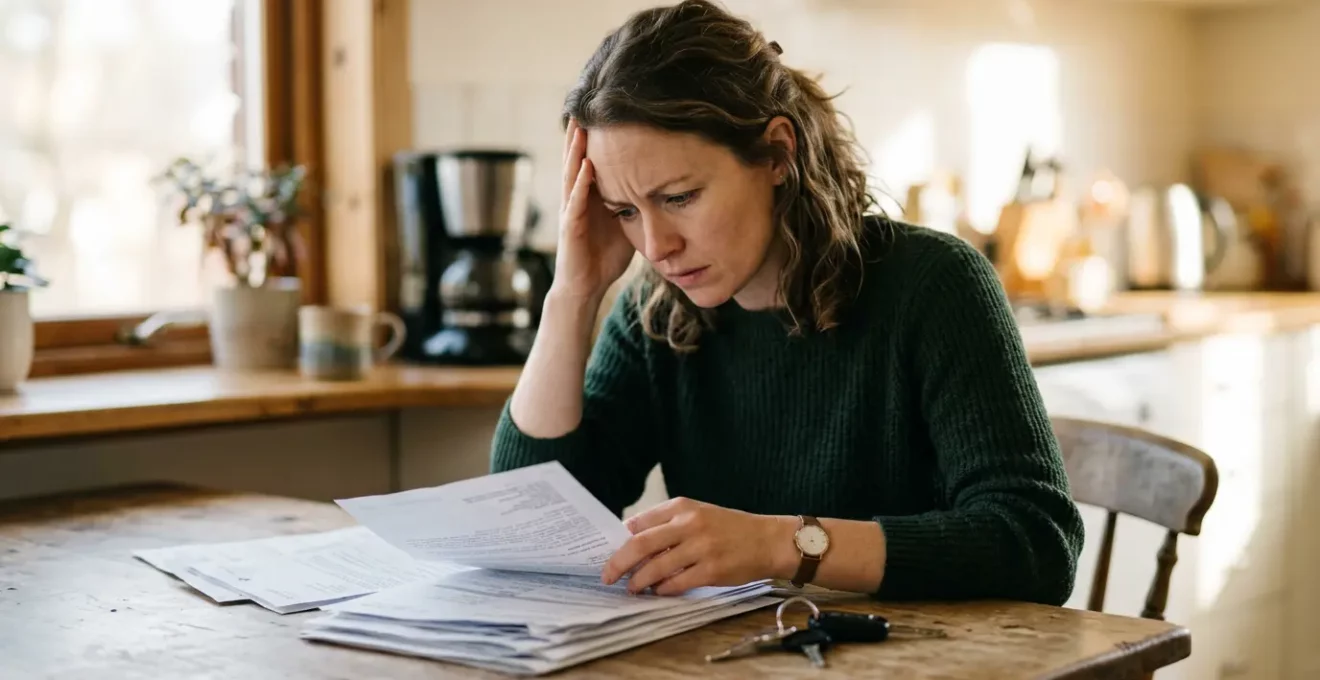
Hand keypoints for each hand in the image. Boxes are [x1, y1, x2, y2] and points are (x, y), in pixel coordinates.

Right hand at [552, 118, 635, 302]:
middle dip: (581, 133)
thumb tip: (663, 188)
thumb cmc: (604, 257)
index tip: (605, 111)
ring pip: (572, 174)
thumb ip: (636, 203)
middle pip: (577, 159)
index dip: (596, 136)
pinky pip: (575, 202)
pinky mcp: (569, 227)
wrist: (586, 287)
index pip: (593, 159)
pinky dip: (581, 183)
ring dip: (576, 150)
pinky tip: (587, 167)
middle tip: (586, 103)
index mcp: (592, 196)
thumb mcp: (626, 223)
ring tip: (581, 126)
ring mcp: (570, 211)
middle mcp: (577, 198)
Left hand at [601, 497, 791, 595]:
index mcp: (683, 506)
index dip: (620, 540)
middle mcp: (690, 524)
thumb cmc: (730, 528)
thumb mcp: (699, 514)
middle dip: (618, 563)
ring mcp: (701, 548)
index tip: (610, 553)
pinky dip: (663, 590)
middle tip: (608, 576)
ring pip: (656, 567)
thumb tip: (631, 538)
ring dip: (639, 581)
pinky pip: (677, 584)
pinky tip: (659, 592)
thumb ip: (668, 523)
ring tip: (633, 588)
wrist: (768, 541)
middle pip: (640, 544)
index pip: (639, 522)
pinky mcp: (712, 570)